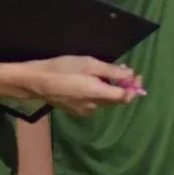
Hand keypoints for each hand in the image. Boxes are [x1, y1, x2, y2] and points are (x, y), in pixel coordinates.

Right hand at [11, 56, 141, 116]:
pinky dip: (99, 93)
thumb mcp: (88, 63)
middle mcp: (94, 106)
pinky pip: (94, 103)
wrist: (35, 82)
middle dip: (123, 86)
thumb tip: (130, 74)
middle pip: (116, 100)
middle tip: (124, 71)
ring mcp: (84, 111)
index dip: (134, 88)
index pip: (125, 97)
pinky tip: (92, 82)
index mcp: (98, 94)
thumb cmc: (62, 68)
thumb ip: (111, 71)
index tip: (137, 76)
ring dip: (111, 89)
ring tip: (107, 73)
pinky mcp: (75, 111)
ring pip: (105, 101)